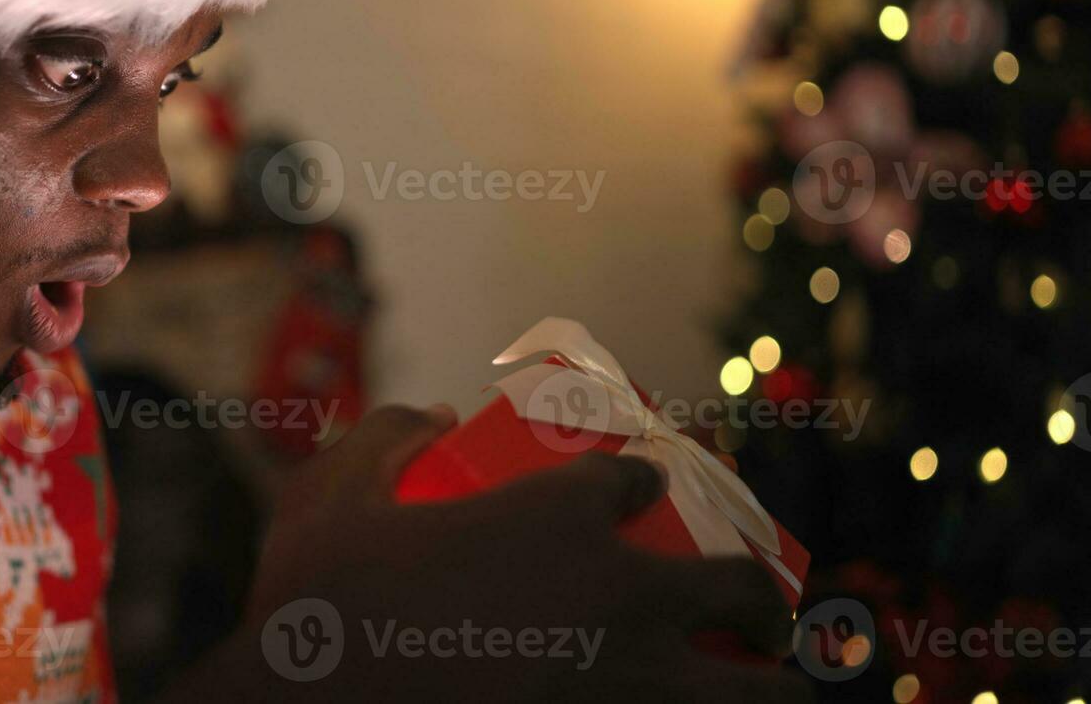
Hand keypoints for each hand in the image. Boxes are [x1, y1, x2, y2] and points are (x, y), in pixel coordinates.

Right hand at [232, 406, 810, 703]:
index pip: (633, 484)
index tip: (639, 493)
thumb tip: (432, 415)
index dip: (644, 483)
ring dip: (777, 688)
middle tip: (757, 612)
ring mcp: (627, 690)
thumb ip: (380, 435)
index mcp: (558, 517)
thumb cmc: (313, 604)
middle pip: (741, 588)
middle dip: (762, 597)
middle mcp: (619, 599)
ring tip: (776, 689)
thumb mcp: (326, 494)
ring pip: (761, 694)